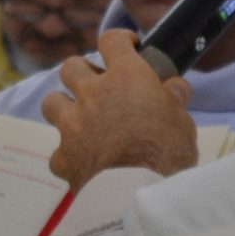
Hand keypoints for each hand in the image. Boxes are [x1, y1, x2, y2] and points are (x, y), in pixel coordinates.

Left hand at [42, 29, 198, 190]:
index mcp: (126, 78)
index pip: (112, 41)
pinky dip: (67, 156)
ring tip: (80, 120)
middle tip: (97, 86)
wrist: (140, 194)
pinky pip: (57, 151)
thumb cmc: (169, 153)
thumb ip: (173, 102)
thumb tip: (174, 88)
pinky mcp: (63, 156)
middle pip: (71, 66)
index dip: (120, 40)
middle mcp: (93, 94)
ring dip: (64, 107)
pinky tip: (81, 163)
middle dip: (82, 73)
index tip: (128, 47)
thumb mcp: (182, 123)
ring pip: (52, 101)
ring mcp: (73, 124)